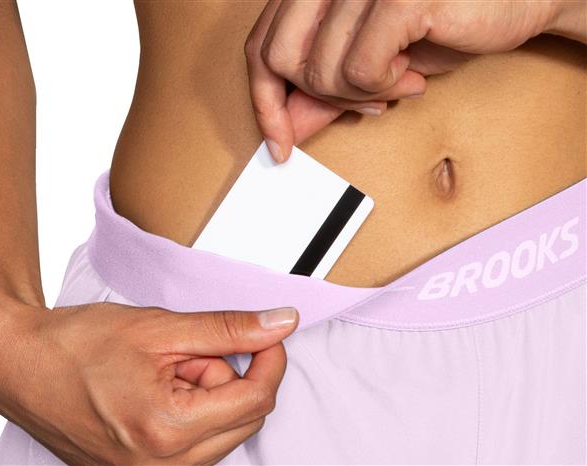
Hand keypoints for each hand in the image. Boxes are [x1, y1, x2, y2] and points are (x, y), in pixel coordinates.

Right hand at [0, 302, 297, 464]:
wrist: (23, 364)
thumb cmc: (79, 344)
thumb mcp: (161, 327)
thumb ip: (229, 328)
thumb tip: (281, 323)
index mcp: (168, 430)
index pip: (256, 399)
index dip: (271, 359)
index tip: (266, 333)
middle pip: (244, 418)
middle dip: (231, 375)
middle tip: (192, 350)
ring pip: (223, 432)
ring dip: (210, 394)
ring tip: (167, 369)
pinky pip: (198, 444)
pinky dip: (194, 411)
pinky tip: (162, 389)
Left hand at [245, 0, 560, 162]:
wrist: (516, 0)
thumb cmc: (442, 23)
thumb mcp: (368, 65)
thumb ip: (322, 90)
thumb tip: (285, 126)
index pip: (261, 44)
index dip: (264, 100)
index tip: (278, 141)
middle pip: (279, 58)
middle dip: (317, 96)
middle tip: (361, 100)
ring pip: (319, 71)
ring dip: (360, 95)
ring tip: (397, 80)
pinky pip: (358, 71)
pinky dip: (384, 87)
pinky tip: (410, 73)